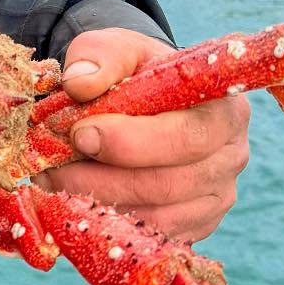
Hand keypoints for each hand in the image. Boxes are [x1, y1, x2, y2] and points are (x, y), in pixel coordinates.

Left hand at [39, 28, 248, 243]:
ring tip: (53, 182)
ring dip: (96, 203)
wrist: (145, 100)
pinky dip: (106, 222)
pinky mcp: (195, 226)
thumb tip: (79, 83)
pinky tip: (72, 201)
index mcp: (225, 109)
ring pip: (156, 215)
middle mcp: (231, 157)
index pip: (187, 136)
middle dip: (103, 178)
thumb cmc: (135, 73)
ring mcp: (216, 198)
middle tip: (53, 166)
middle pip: (169, 183)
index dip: (132, 141)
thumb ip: (100, 56)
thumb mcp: (118, 49)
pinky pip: (149, 235)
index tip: (80, 133)